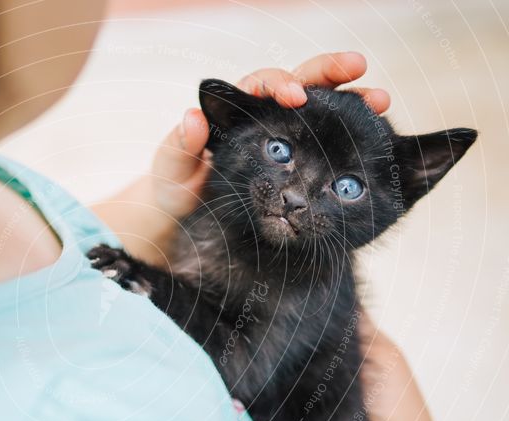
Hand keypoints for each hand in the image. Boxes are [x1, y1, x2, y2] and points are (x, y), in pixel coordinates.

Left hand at [152, 52, 391, 219]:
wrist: (191, 219)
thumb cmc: (177, 189)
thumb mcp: (171, 170)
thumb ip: (179, 146)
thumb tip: (191, 118)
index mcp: (236, 110)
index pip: (261, 84)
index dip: (279, 84)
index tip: (294, 95)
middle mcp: (266, 116)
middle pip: (303, 82)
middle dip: (330, 72)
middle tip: (358, 67)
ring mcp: (288, 136)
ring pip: (324, 107)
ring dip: (354, 98)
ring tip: (380, 101)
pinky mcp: (302, 159)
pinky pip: (330, 141)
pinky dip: (353, 135)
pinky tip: (376, 136)